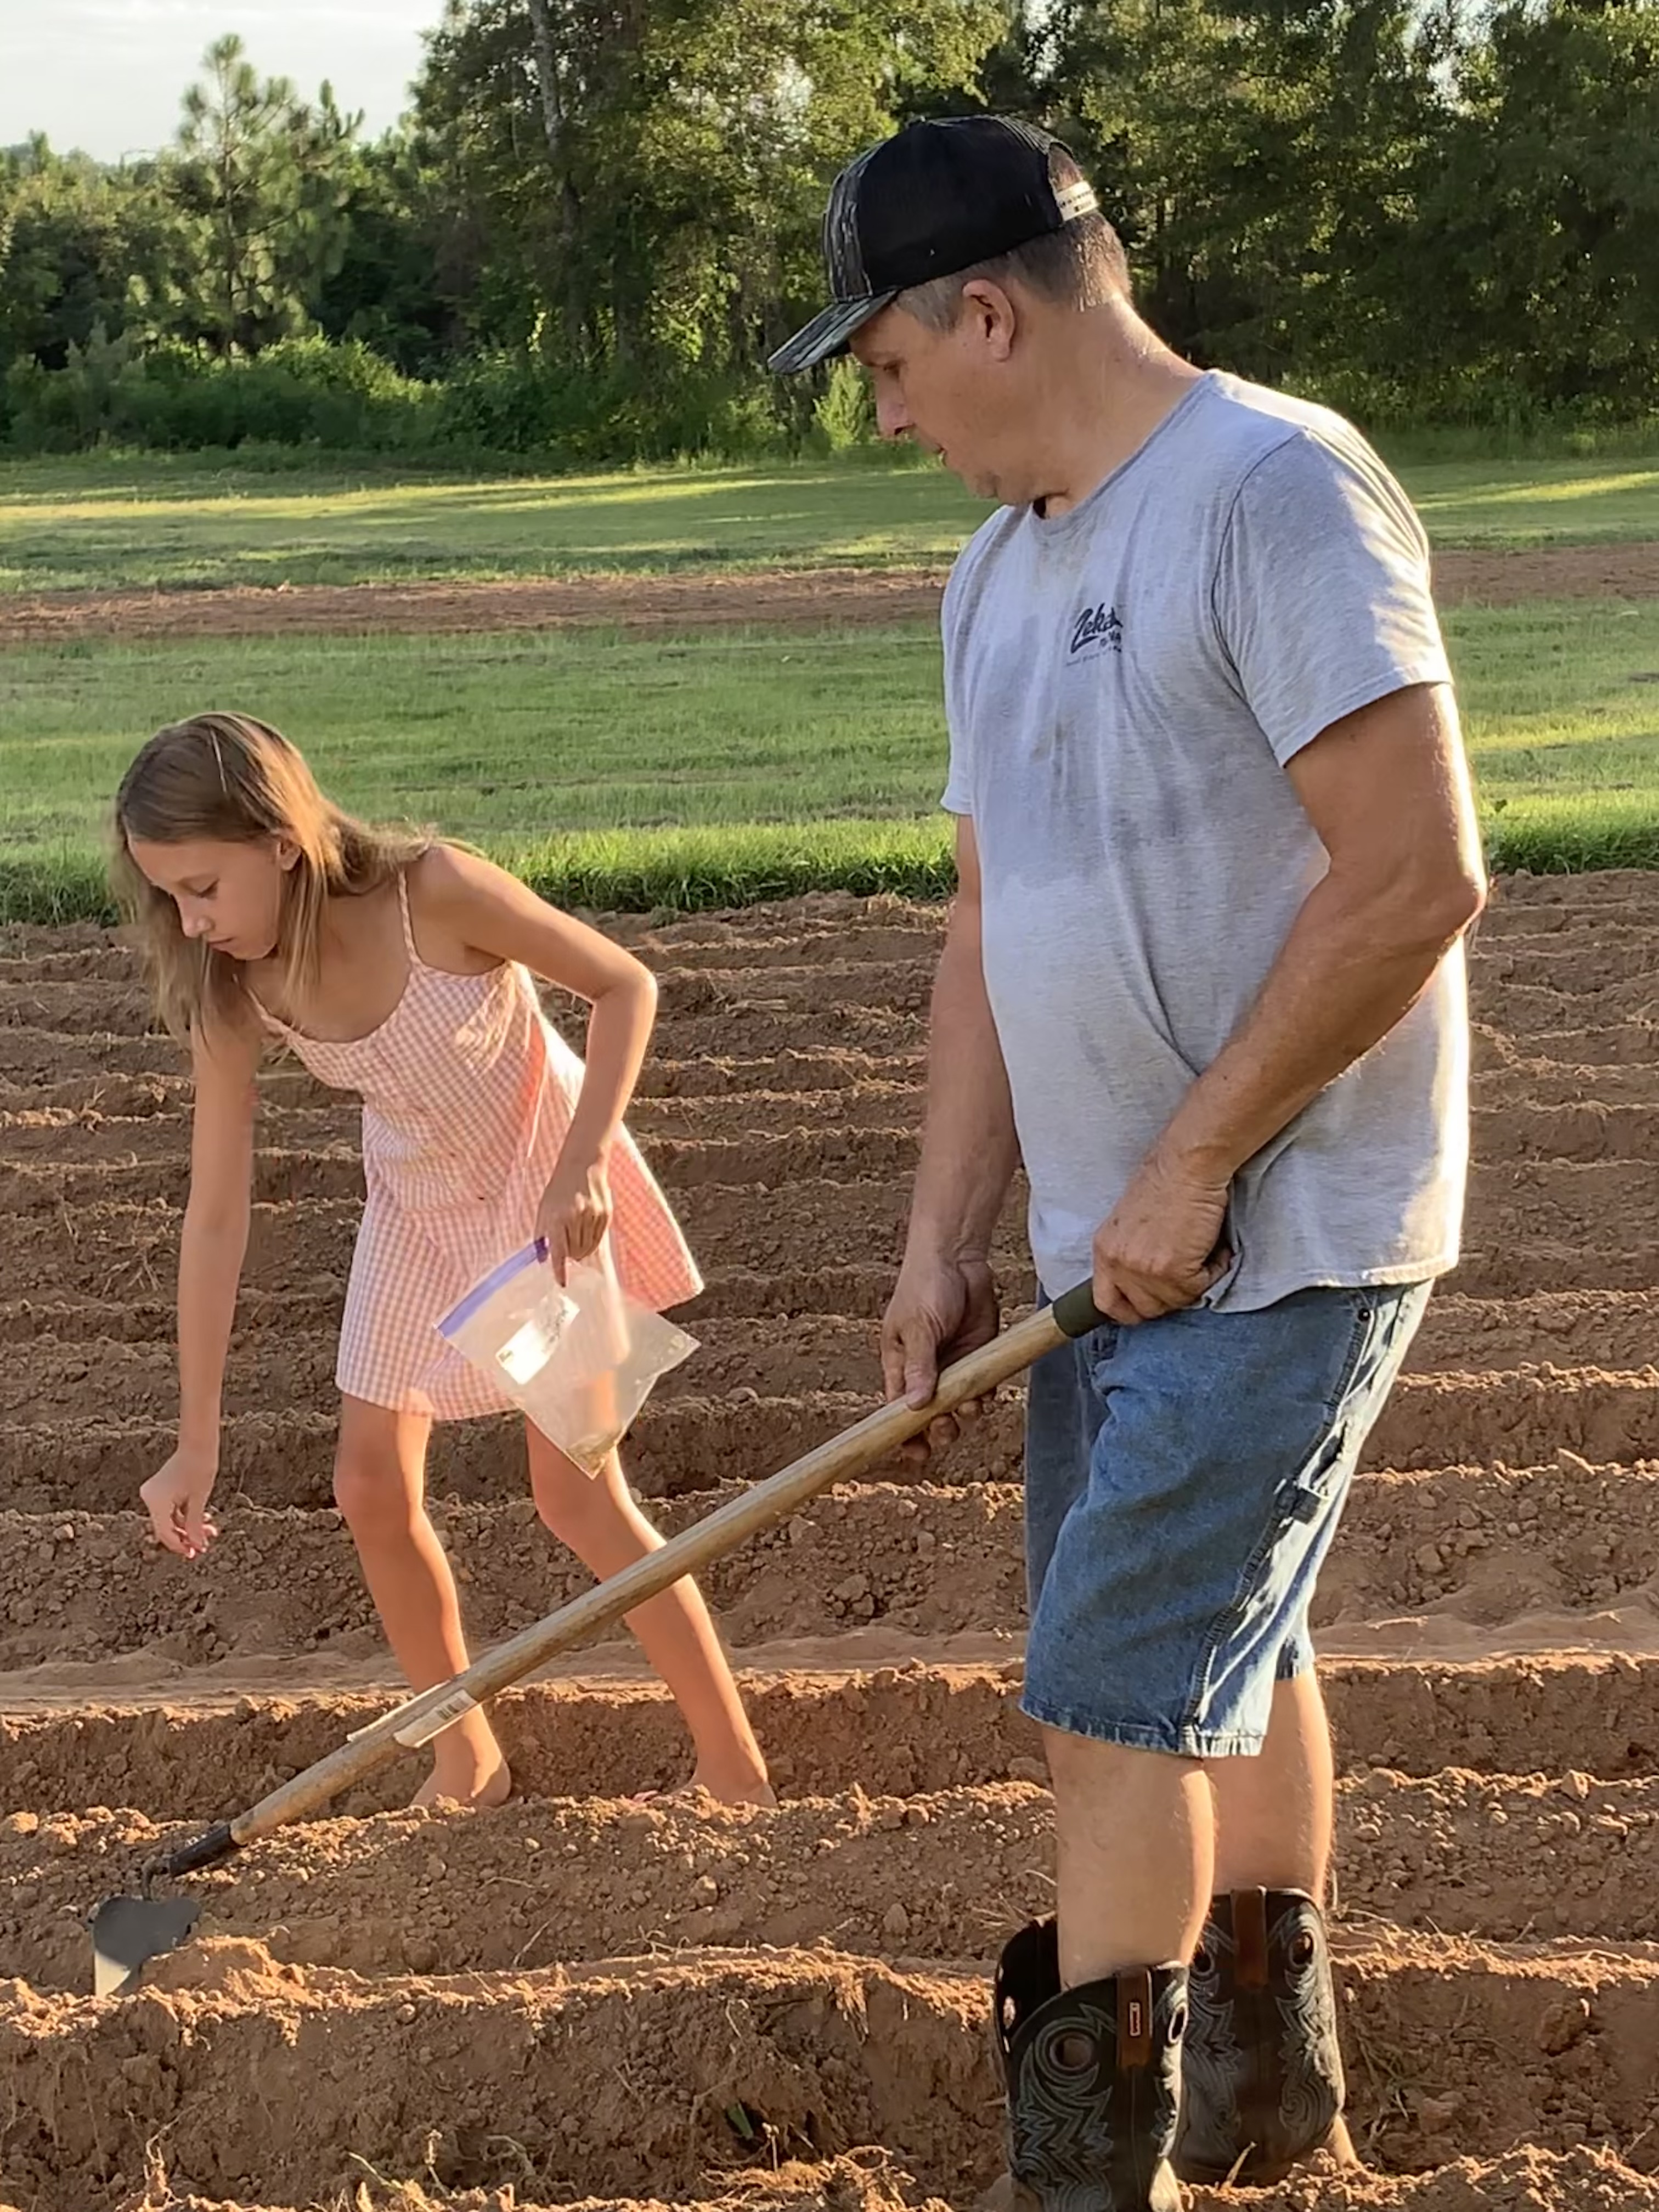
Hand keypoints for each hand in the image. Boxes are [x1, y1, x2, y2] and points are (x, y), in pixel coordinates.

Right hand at [141, 1446, 218, 1559]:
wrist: (198, 1445)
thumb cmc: (200, 1467)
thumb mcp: (200, 1499)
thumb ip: (196, 1525)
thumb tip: (197, 1546)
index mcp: (156, 1501)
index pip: (165, 1532)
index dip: (180, 1545)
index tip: (195, 1553)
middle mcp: (150, 1498)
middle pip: (165, 1528)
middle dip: (186, 1537)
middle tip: (204, 1546)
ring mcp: (153, 1495)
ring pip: (169, 1520)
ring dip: (188, 1527)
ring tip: (209, 1532)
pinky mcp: (160, 1492)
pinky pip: (170, 1511)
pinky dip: (185, 1517)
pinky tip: (203, 1521)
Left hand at [536, 1151, 613, 1282]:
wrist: (582, 1167)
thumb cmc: (559, 1189)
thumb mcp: (543, 1209)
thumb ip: (540, 1234)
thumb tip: (541, 1258)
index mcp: (557, 1218)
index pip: (558, 1251)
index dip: (560, 1269)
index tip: (562, 1282)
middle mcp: (575, 1218)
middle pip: (575, 1253)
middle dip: (570, 1256)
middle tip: (567, 1249)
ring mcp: (593, 1217)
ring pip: (588, 1248)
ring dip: (581, 1251)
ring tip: (576, 1240)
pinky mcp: (606, 1215)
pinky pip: (599, 1240)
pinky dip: (592, 1243)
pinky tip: (586, 1234)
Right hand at [881, 1252, 999, 1466]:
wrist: (959, 1258)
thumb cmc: (925, 1286)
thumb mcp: (918, 1326)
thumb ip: (918, 1366)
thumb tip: (914, 1406)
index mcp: (900, 1365)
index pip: (897, 1409)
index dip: (905, 1434)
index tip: (915, 1453)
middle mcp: (927, 1371)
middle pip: (931, 1416)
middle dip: (940, 1428)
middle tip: (947, 1427)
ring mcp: (954, 1365)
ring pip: (960, 1406)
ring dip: (965, 1412)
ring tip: (970, 1404)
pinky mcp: (978, 1357)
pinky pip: (982, 1388)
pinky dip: (985, 1395)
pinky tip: (985, 1391)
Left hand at [1092, 1147, 1231, 1324]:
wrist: (1186, 1166)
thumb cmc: (1165, 1182)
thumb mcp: (1129, 1222)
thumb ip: (1130, 1253)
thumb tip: (1148, 1281)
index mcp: (1104, 1249)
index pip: (1105, 1302)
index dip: (1130, 1309)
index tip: (1149, 1304)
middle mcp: (1118, 1263)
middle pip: (1145, 1308)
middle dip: (1170, 1296)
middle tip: (1188, 1272)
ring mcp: (1144, 1270)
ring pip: (1175, 1301)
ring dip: (1195, 1283)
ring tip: (1202, 1253)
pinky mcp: (1173, 1270)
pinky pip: (1199, 1288)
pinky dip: (1214, 1271)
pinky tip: (1214, 1248)